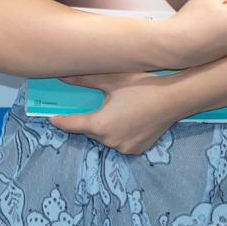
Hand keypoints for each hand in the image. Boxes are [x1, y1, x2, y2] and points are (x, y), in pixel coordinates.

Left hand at [50, 72, 183, 154]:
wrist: (174, 98)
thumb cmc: (142, 86)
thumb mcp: (111, 79)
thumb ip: (84, 79)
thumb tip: (63, 75)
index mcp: (100, 125)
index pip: (71, 125)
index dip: (60, 121)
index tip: (52, 118)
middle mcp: (110, 141)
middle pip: (90, 130)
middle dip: (89, 118)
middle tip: (97, 104)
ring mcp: (124, 148)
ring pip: (105, 137)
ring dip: (105, 126)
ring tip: (116, 109)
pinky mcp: (136, 150)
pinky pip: (120, 142)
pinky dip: (119, 132)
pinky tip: (128, 118)